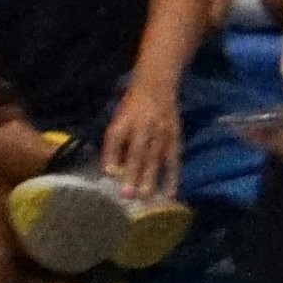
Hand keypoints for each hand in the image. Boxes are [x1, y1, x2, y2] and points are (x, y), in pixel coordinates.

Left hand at [101, 72, 183, 202]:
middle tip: (126, 195)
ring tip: (145, 198)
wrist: (157, 85)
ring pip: (155, 158)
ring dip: (150, 179)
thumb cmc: (133, 105)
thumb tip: (110, 168)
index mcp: (125, 118)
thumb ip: (115, 141)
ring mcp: (160, 132)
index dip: (111, 154)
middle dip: (131, 174)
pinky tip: (169, 193)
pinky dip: (172, 177)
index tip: (107, 173)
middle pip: (137, 152)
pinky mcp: (174, 137)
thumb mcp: (119, 116)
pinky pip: (173, 160)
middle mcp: (143, 125)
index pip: (115, 136)